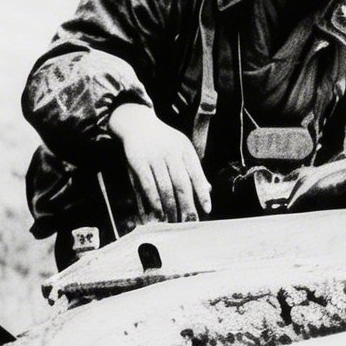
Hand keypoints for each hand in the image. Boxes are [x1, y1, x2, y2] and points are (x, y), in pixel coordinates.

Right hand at [108, 104, 211, 223]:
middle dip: (187, 206)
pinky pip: (147, 186)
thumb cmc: (163, 140)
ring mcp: (153, 157)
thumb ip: (194, 169)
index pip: (196, 174)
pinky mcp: (138, 162)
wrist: (137, 123)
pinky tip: (158, 213)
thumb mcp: (182, 148)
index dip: (202, 193)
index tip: (207, 210)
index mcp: (184, 149)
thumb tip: (208, 191)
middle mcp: (170, 153)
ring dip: (170, 208)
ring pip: (164, 188)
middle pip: (181, 184)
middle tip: (190, 223)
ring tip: (174, 223)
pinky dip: (154, 201)